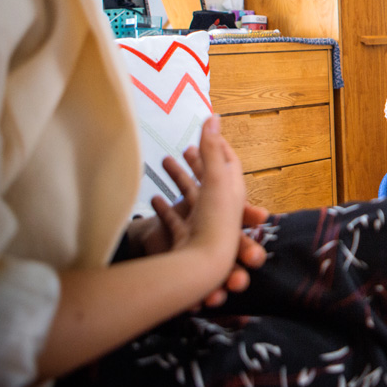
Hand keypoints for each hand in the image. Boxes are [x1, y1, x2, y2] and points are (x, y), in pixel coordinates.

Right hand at [149, 117, 265, 306]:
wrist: (200, 271)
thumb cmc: (217, 222)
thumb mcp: (216, 178)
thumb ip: (212, 149)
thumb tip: (214, 115)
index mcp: (233, 192)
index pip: (230, 162)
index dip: (220, 145)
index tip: (210, 129)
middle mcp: (220, 207)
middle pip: (209, 177)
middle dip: (198, 160)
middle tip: (185, 147)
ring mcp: (201, 223)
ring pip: (190, 195)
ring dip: (179, 177)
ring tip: (164, 160)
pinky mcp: (182, 238)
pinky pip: (173, 219)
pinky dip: (164, 208)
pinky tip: (152, 198)